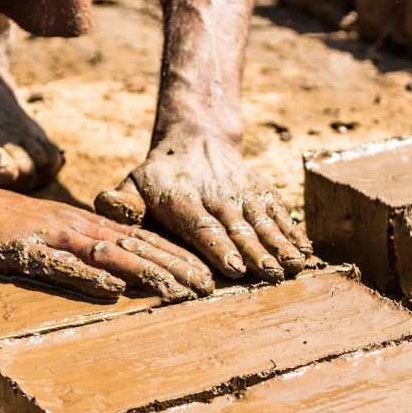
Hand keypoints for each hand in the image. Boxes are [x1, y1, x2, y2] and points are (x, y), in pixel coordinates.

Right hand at [0, 158, 214, 301]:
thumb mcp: (47, 232)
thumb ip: (80, 248)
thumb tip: (117, 272)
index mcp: (83, 223)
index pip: (141, 238)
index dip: (176, 256)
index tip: (208, 275)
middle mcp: (75, 226)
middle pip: (137, 246)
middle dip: (176, 266)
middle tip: (211, 288)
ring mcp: (50, 236)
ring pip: (109, 254)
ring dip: (148, 273)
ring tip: (180, 291)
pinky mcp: (22, 251)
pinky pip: (60, 265)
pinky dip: (89, 277)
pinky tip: (115, 290)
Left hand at [95, 130, 310, 281]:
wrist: (196, 139)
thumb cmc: (158, 177)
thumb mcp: (133, 183)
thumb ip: (120, 201)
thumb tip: (106, 204)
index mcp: (182, 198)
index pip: (203, 226)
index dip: (219, 248)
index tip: (234, 268)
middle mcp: (216, 194)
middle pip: (238, 226)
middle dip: (256, 252)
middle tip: (270, 274)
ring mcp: (243, 192)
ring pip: (263, 219)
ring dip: (281, 244)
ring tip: (294, 266)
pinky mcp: (262, 191)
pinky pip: (280, 211)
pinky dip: (293, 231)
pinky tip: (305, 251)